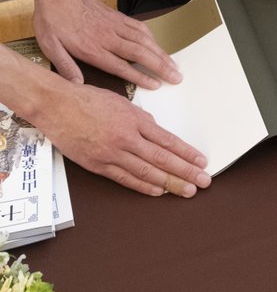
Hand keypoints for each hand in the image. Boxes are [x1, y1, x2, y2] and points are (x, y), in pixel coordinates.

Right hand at [31, 75, 211, 196]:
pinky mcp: (98, 165)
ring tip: (187, 191)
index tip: (201, 161)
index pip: (167, 140)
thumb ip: (139, 117)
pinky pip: (125, 178)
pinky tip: (158, 191)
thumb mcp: (120, 101)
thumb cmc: (87, 99)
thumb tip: (155, 129)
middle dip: (185, 172)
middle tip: (204, 182)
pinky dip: (143, 186)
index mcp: (134, 119)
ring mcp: (112, 153)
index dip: (186, 153)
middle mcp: (126, 138)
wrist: (57, 105)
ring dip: (169, 183)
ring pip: (146, 172)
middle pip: (162, 158)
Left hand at [32, 0, 180, 88]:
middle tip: (176, 76)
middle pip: (140, 53)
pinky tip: (157, 45)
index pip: (122, 66)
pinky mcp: (117, 16)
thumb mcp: (50, 46)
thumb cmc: (52, 19)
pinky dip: (152, 37)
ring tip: (173, 64)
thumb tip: (77, 85)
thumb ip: (65, 66)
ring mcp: (114, 25)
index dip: (141, 76)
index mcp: (92, 48)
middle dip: (161, 66)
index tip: (156, 84)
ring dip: (161, 53)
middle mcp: (107, 37)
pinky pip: (139, 27)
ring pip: (144, 40)